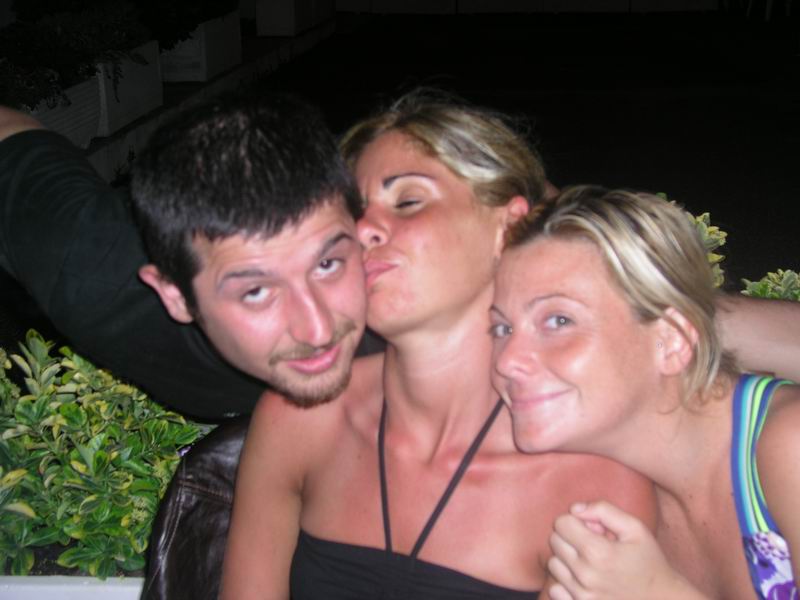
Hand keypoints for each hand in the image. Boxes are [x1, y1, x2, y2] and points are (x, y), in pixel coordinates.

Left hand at [547, 501, 705, 599]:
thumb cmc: (649, 562)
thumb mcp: (635, 528)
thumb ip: (604, 510)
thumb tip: (575, 509)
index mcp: (598, 552)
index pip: (562, 523)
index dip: (577, 521)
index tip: (594, 529)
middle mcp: (586, 575)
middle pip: (555, 541)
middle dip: (571, 537)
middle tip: (594, 544)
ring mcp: (582, 596)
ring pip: (553, 564)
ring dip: (567, 559)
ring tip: (591, 563)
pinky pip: (554, 589)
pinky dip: (564, 582)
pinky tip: (584, 581)